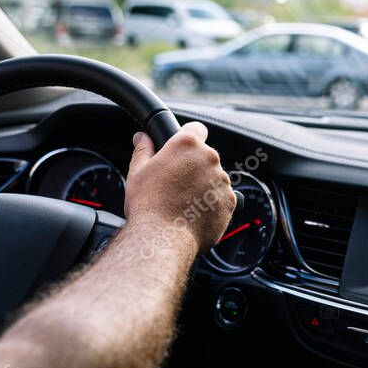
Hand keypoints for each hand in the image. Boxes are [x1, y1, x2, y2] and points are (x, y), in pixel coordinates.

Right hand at [123, 122, 234, 251]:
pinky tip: (195, 214)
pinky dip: (213, 204)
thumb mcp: (137, 172)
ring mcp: (222, 180)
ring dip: (205, 185)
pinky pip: (223, 198)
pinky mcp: (230, 201)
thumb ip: (143, 150)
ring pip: (215, 178)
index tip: (182, 150)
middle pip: (206, 156)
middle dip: (194, 166)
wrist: (162, 238)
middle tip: (176, 184)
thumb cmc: (147, 205)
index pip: (196, 128)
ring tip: (184, 203)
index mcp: (187, 145)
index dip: (189, 137)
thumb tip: (141, 138)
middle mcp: (209, 158)